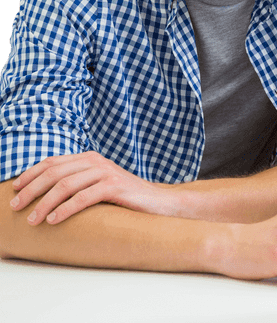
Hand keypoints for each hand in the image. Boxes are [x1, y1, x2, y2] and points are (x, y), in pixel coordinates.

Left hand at [10, 152, 177, 224]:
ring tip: (33, 220)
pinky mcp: (115, 187)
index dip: (29, 175)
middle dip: (30, 191)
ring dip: (44, 203)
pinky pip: (83, 197)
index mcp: (90, 158)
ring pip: (65, 185)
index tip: (14, 190)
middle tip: (15, 207)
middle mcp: (96, 161)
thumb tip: (44, 195)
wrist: (161, 204)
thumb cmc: (127, 199)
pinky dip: (65, 209)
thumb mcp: (99, 186)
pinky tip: (54, 220)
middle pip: (54, 173)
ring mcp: (106, 173)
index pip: (51, 162)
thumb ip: (78, 183)